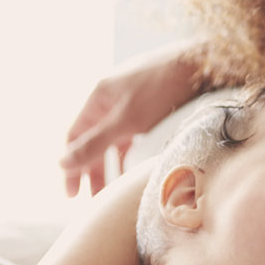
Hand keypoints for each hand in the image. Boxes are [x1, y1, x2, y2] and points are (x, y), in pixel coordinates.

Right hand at [61, 39, 206, 195]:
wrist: (202, 65)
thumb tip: (62, 163)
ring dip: (111, 164)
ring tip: (112, 191)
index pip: (74, 137)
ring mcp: (132, 102)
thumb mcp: (126, 121)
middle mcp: (111, 99)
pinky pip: (133, 136)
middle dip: (91, 169)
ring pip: (114, 140)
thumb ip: (95, 143)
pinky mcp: (152, 107)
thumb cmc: (162, 88)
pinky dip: (130, 153)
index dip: (71, 165)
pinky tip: (133, 170)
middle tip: (91, 199)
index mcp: (98, 97)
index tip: (72, 194)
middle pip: (93, 140)